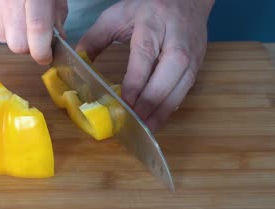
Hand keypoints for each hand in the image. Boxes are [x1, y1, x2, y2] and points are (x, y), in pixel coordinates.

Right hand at [0, 0, 67, 64]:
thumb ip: (57, 14)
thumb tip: (57, 38)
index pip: (38, 30)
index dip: (43, 51)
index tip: (47, 56)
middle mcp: (7, 0)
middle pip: (17, 44)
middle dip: (27, 44)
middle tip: (33, 32)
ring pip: (0, 35)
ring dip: (11, 30)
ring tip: (16, 10)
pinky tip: (1, 3)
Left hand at [77, 0, 213, 130]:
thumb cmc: (149, 6)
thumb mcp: (118, 14)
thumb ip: (95, 38)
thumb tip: (77, 62)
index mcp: (153, 24)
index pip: (144, 58)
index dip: (134, 84)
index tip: (123, 103)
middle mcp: (176, 41)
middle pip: (166, 77)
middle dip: (149, 104)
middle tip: (132, 122)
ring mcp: (191, 55)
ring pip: (179, 89)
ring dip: (161, 112)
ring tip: (144, 129)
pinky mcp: (197, 66)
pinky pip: (184, 92)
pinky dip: (170, 108)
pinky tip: (156, 119)